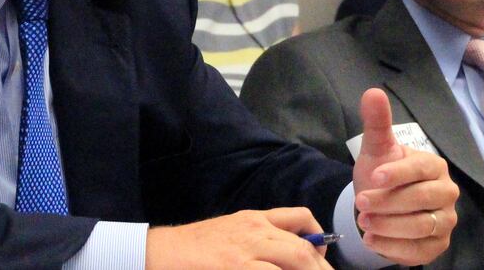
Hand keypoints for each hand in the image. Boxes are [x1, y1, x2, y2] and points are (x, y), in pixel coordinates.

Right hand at [145, 208, 327, 269]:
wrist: (162, 252)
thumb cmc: (196, 248)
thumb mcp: (232, 233)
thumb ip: (259, 238)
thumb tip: (293, 254)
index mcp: (254, 219)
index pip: (300, 218)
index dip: (318, 237)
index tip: (320, 256)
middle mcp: (255, 231)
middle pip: (303, 248)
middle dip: (320, 268)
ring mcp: (246, 251)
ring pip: (296, 259)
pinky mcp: (236, 267)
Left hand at [351, 88, 458, 264]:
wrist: (381, 207)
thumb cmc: (383, 176)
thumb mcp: (377, 150)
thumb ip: (377, 124)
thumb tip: (372, 92)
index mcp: (434, 166)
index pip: (421, 169)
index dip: (398, 174)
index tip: (375, 177)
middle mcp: (446, 193)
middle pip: (422, 199)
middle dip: (389, 202)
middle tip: (361, 203)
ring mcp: (445, 221)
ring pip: (422, 226)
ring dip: (389, 226)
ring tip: (364, 223)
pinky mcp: (438, 246)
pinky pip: (420, 251)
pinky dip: (394, 248)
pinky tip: (372, 240)